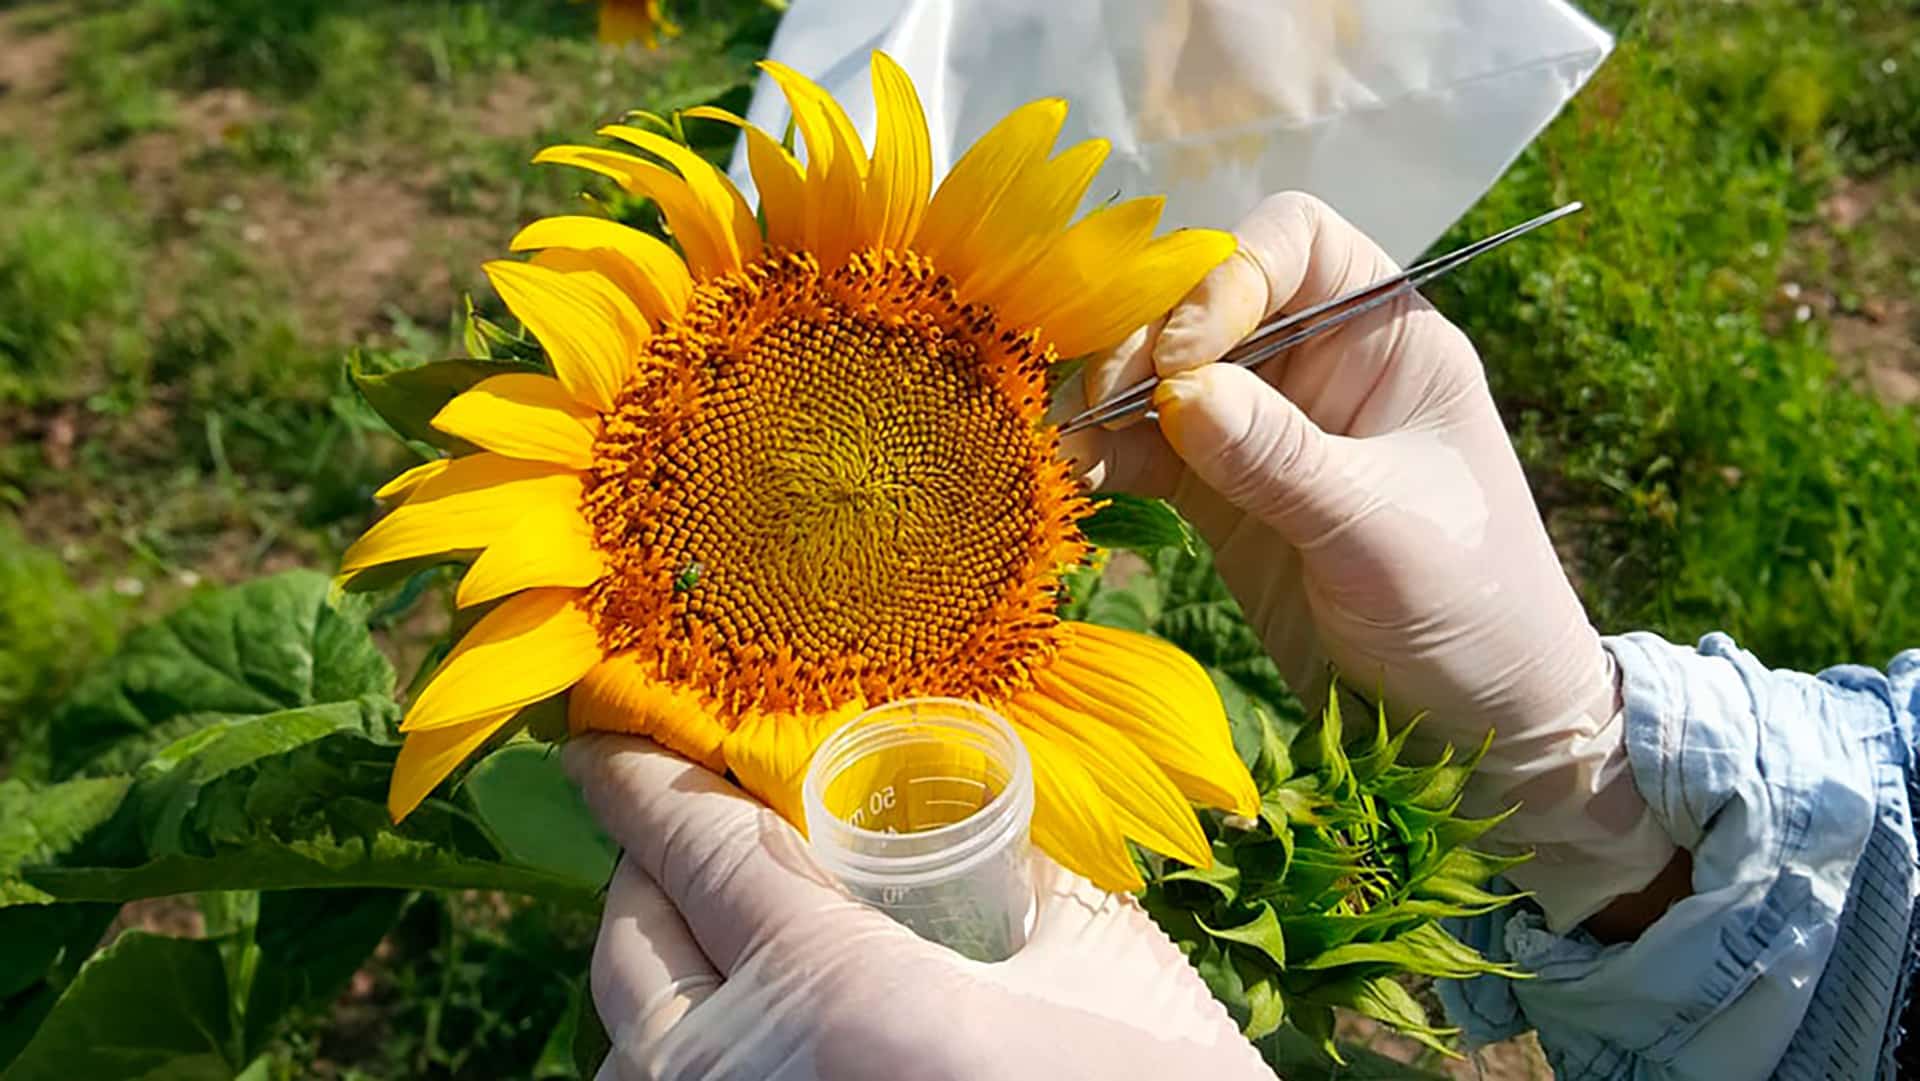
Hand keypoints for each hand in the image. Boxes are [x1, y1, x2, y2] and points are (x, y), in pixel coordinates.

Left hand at [566, 734, 1272, 1080]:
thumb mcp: (1096, 963)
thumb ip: (1008, 879)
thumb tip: (964, 813)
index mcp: (834, 993)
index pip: (692, 848)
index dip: (638, 777)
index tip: (604, 732)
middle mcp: (746, 1079)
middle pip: (631, 942)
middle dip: (648, 869)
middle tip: (697, 824)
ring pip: (631, 1044)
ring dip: (660, 969)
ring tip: (724, 928)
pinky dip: (683, 1050)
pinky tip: (748, 1027)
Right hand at [1060, 193, 1674, 929]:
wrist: (1479, 727)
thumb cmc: (1473, 610)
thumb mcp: (1383, 531)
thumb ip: (1281, 458)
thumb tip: (1177, 391)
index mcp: (1387, 338)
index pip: (1295, 243)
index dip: (1228, 274)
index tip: (1186, 356)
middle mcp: (1319, 366)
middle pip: (1206, 300)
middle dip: (1145, 336)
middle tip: (1104, 396)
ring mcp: (1265, 431)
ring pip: (1162, 375)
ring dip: (1108, 396)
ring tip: (1072, 441)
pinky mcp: (1222, 497)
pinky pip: (1146, 450)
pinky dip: (1106, 454)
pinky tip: (1078, 477)